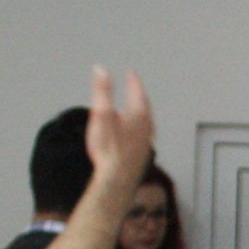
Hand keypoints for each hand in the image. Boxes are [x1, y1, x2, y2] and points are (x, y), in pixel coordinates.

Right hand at [84, 66, 156, 191]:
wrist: (117, 179)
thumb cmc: (108, 148)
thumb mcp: (101, 114)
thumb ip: (102, 90)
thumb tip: (101, 69)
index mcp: (139, 114)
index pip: (137, 91)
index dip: (133, 81)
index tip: (131, 73)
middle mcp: (148, 126)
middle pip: (145, 106)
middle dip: (139, 94)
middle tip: (135, 87)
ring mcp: (147, 141)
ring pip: (147, 121)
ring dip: (141, 111)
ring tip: (136, 107)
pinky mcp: (143, 154)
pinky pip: (144, 134)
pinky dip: (140, 127)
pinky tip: (134, 134)